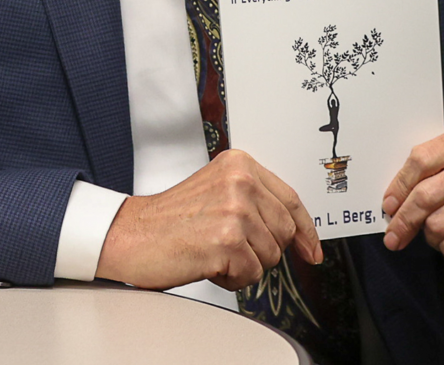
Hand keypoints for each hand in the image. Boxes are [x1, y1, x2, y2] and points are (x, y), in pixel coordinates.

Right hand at [95, 149, 322, 290]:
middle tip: (231, 247)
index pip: (290, 199)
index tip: (312, 250)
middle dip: (263, 248)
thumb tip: (295, 230)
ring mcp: (235, 209)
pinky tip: (208, 263)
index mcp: (239, 164)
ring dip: (245, 264)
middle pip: (285, 231)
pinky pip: (251, 275)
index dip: (305, 230)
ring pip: (271, 256)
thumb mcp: (216, 192)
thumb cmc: (171, 219)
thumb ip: (254, 200)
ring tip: (214, 251)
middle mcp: (240, 181)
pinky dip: (232, 279)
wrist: (132, 234)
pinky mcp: (227, 240)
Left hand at [381, 129, 443, 276]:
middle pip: (426, 195)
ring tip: (441, 227)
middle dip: (405, 218)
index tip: (388, 205)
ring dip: (431, 233)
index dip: (399, 186)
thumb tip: (391, 203)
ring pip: (437, 224)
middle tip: (394, 235)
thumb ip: (420, 173)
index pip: (421, 160)